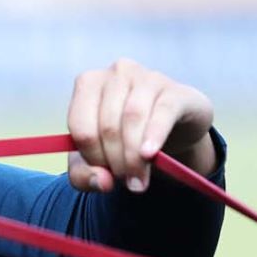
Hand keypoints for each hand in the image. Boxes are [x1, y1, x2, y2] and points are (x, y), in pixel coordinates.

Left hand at [66, 58, 215, 192]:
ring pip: (132, 119)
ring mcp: (147, 77)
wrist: (172, 130)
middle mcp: (116, 73)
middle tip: (126, 182)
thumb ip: (85, 175)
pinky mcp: (175, 92)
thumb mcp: (98, 161)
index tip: (104, 175)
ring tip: (139, 180)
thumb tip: (102, 182)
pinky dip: (154, 137)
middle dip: (115, 162)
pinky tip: (151, 155)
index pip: (81, 126)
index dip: (92, 157)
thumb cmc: (124, 140)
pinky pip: (162, 113)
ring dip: (134, 157)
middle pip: (107, 126)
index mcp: (88, 83)